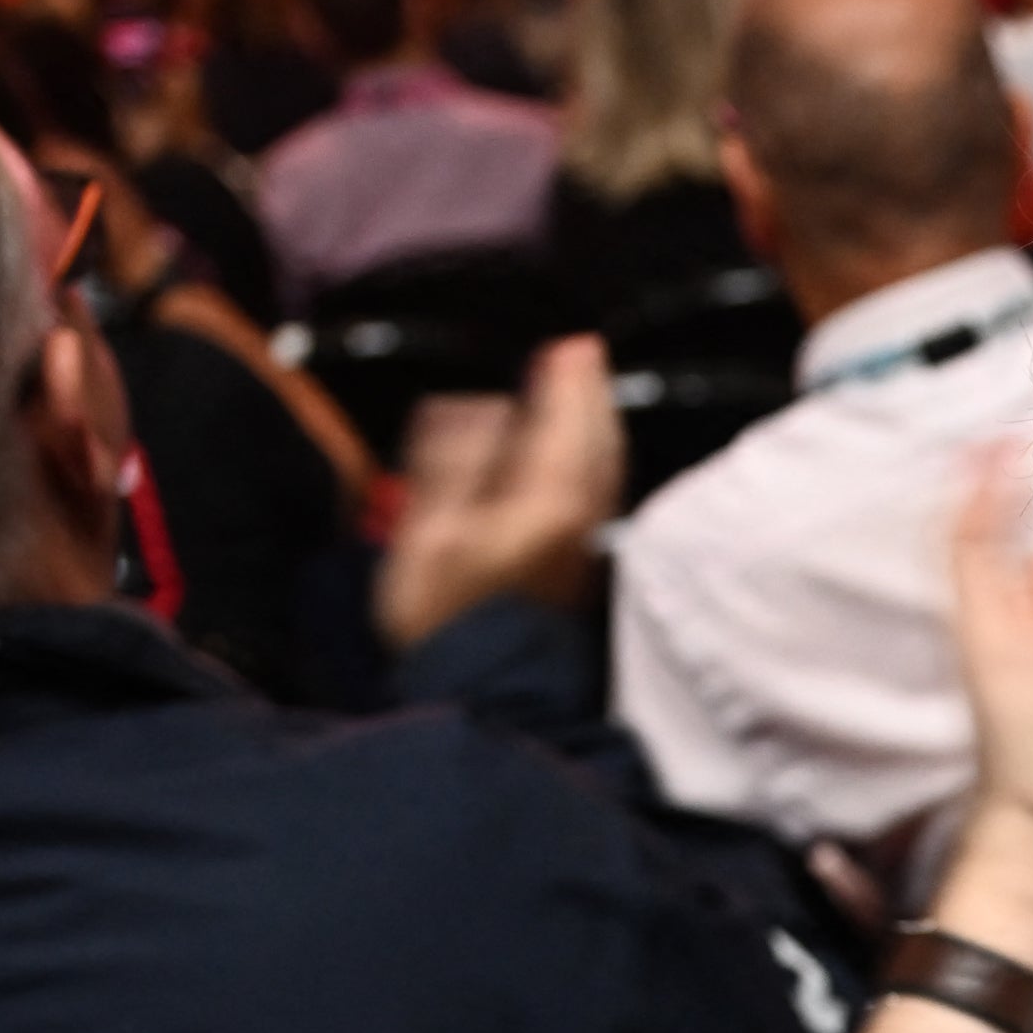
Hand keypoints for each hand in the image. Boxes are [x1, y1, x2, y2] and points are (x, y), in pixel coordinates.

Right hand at [373, 335, 622, 653]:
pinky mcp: (582, 561)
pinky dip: (592, 456)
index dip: (566, 381)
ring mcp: (585, 541)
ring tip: (580, 388)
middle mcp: (580, 516)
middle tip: (580, 353)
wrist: (486, 688)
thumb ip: (454, 463)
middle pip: (597, 439)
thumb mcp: (429, 533)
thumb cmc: (443, 614)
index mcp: (546, 501)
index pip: (564, 422)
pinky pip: (598, 490)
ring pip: (604, 465)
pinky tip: (574, 450)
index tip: (570, 344)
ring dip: (594, 422)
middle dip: (588, 393)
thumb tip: (476, 408)